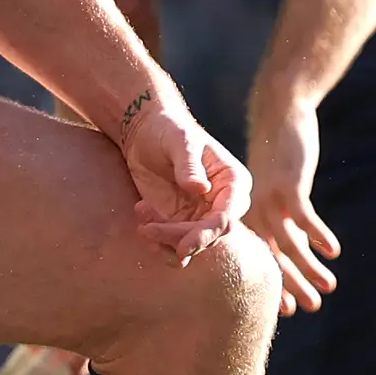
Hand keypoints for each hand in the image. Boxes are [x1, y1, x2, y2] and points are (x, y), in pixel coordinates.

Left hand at [115, 92, 265, 264]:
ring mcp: (202, 215)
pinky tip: (142, 225)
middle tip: (149, 231)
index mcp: (233, 182)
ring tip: (142, 220)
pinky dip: (159, 243)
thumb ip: (190, 165)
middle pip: (211, 235)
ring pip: (192, 244)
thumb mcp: (179, 142)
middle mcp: (223, 203)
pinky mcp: (181, 222)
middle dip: (181, 239)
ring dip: (166, 241)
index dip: (208, 233)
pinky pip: (175, 244)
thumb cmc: (168, 129)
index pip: (227, 216)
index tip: (184, 245)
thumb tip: (201, 189)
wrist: (145, 132)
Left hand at [236, 91, 339, 316]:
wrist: (280, 117)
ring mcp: (269, 199)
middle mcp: (255, 212)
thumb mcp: (279, 194)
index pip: (262, 259)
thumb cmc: (281, 159)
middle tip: (312, 308)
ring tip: (330, 287)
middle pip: (274, 257)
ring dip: (310, 268)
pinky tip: (334, 251)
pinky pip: (303, 217)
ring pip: (288, 243)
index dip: (277, 284)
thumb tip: (301, 252)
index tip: (290, 310)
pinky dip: (318, 235)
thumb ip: (286, 222)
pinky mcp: (287, 185)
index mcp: (252, 217)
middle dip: (294, 285)